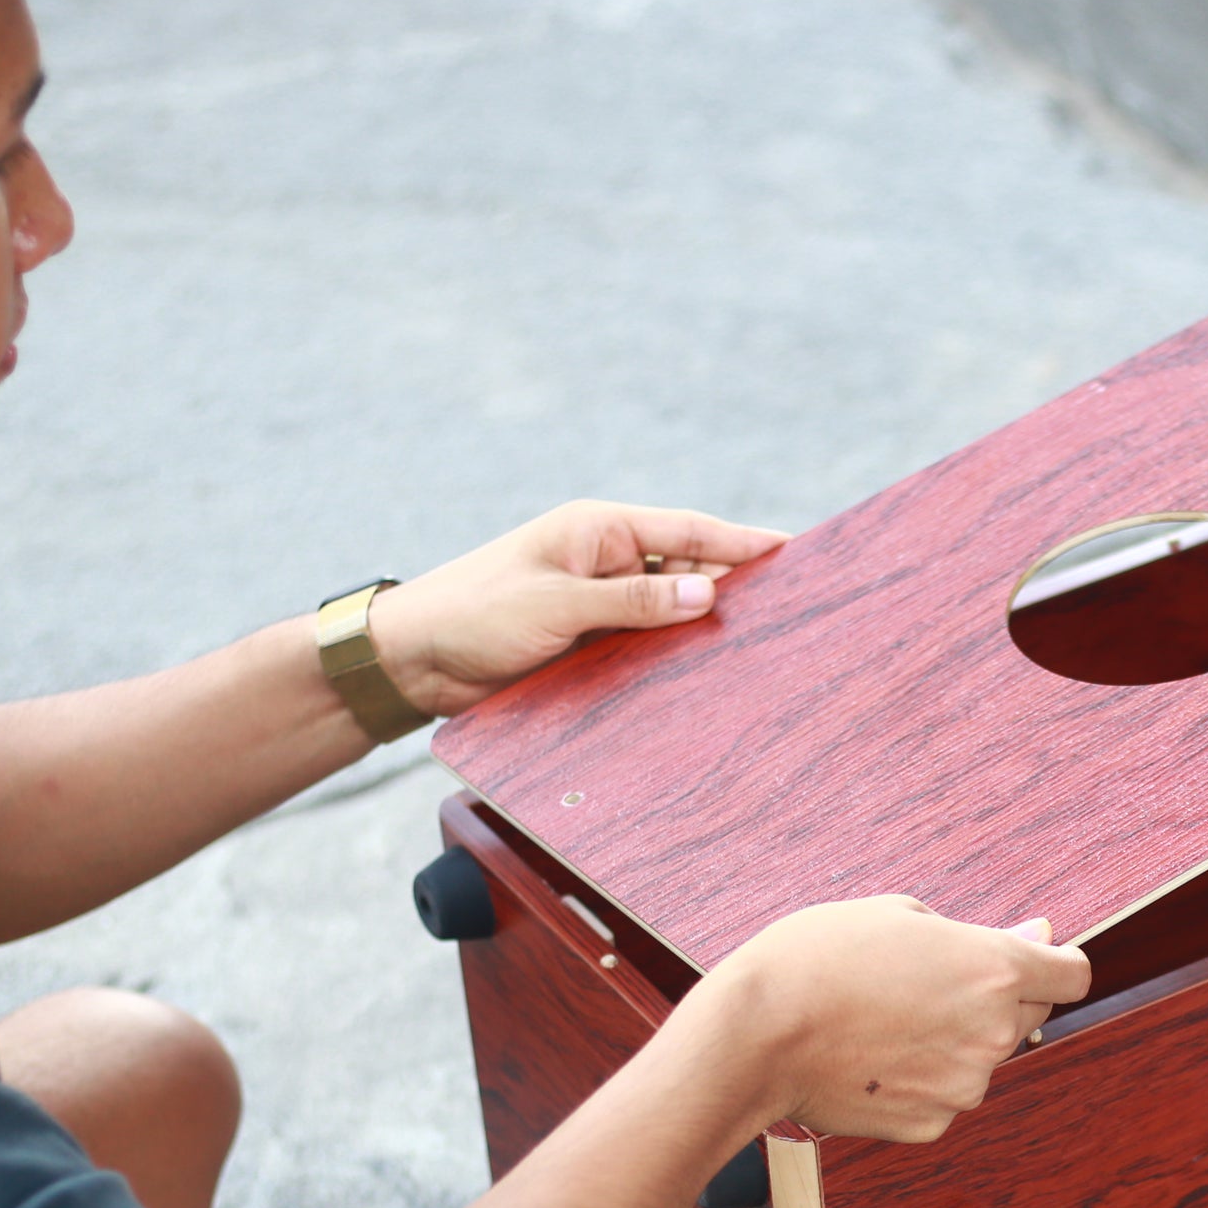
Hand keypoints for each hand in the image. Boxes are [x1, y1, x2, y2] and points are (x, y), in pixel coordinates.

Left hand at [367, 500, 787, 715]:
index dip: (743, 542)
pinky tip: (706, 677)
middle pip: (690, 572)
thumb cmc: (474, 614)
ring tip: (760, 650)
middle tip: (788, 612)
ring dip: (704, 631)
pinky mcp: (591, 645)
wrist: (414, 662)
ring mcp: (601, 606)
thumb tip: (708, 592)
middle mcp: (607, 563)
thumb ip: (634, 601)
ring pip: (672, 615)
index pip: (689, 530)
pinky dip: (674, 660)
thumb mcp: (557, 603)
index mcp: (600, 531)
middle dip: (734, 589)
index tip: (793, 549)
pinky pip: (647, 649)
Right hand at [701, 899, 1093, 1142]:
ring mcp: (964, 1085)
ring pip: (980, 1057)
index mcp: (995, 969)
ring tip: (882, 1019)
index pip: (1072, 974)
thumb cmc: (818, 958)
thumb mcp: (899, 915)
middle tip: (925, 981)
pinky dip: (919, 1077)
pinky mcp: (931, 1124)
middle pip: (1027, 1014)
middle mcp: (993, 1032)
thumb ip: (979, 932)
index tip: (1027, 958)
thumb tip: (1036, 933)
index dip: (1051, 962)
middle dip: (994, 997)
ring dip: (952, 1039)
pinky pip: (943, 1094)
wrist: (756, 1035)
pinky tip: (870, 1057)